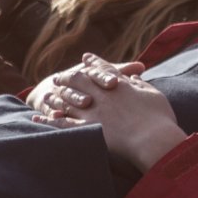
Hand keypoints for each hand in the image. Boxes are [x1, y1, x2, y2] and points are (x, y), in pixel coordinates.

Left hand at [33, 54, 185, 172]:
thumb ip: (141, 85)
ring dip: (56, 98)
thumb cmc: (159, 118)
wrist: (153, 138)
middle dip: (68, 79)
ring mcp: (92, 112)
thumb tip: (135, 77)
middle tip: (58, 77)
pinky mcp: (87, 129)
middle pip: (80, 82)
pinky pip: (63, 124)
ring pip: (68, 102)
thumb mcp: (154, 95)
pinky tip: (39, 118)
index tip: (85, 58)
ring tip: (47, 96)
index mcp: (119, 85)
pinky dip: (49, 121)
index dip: (93, 64)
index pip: (103, 70)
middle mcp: (102, 95)